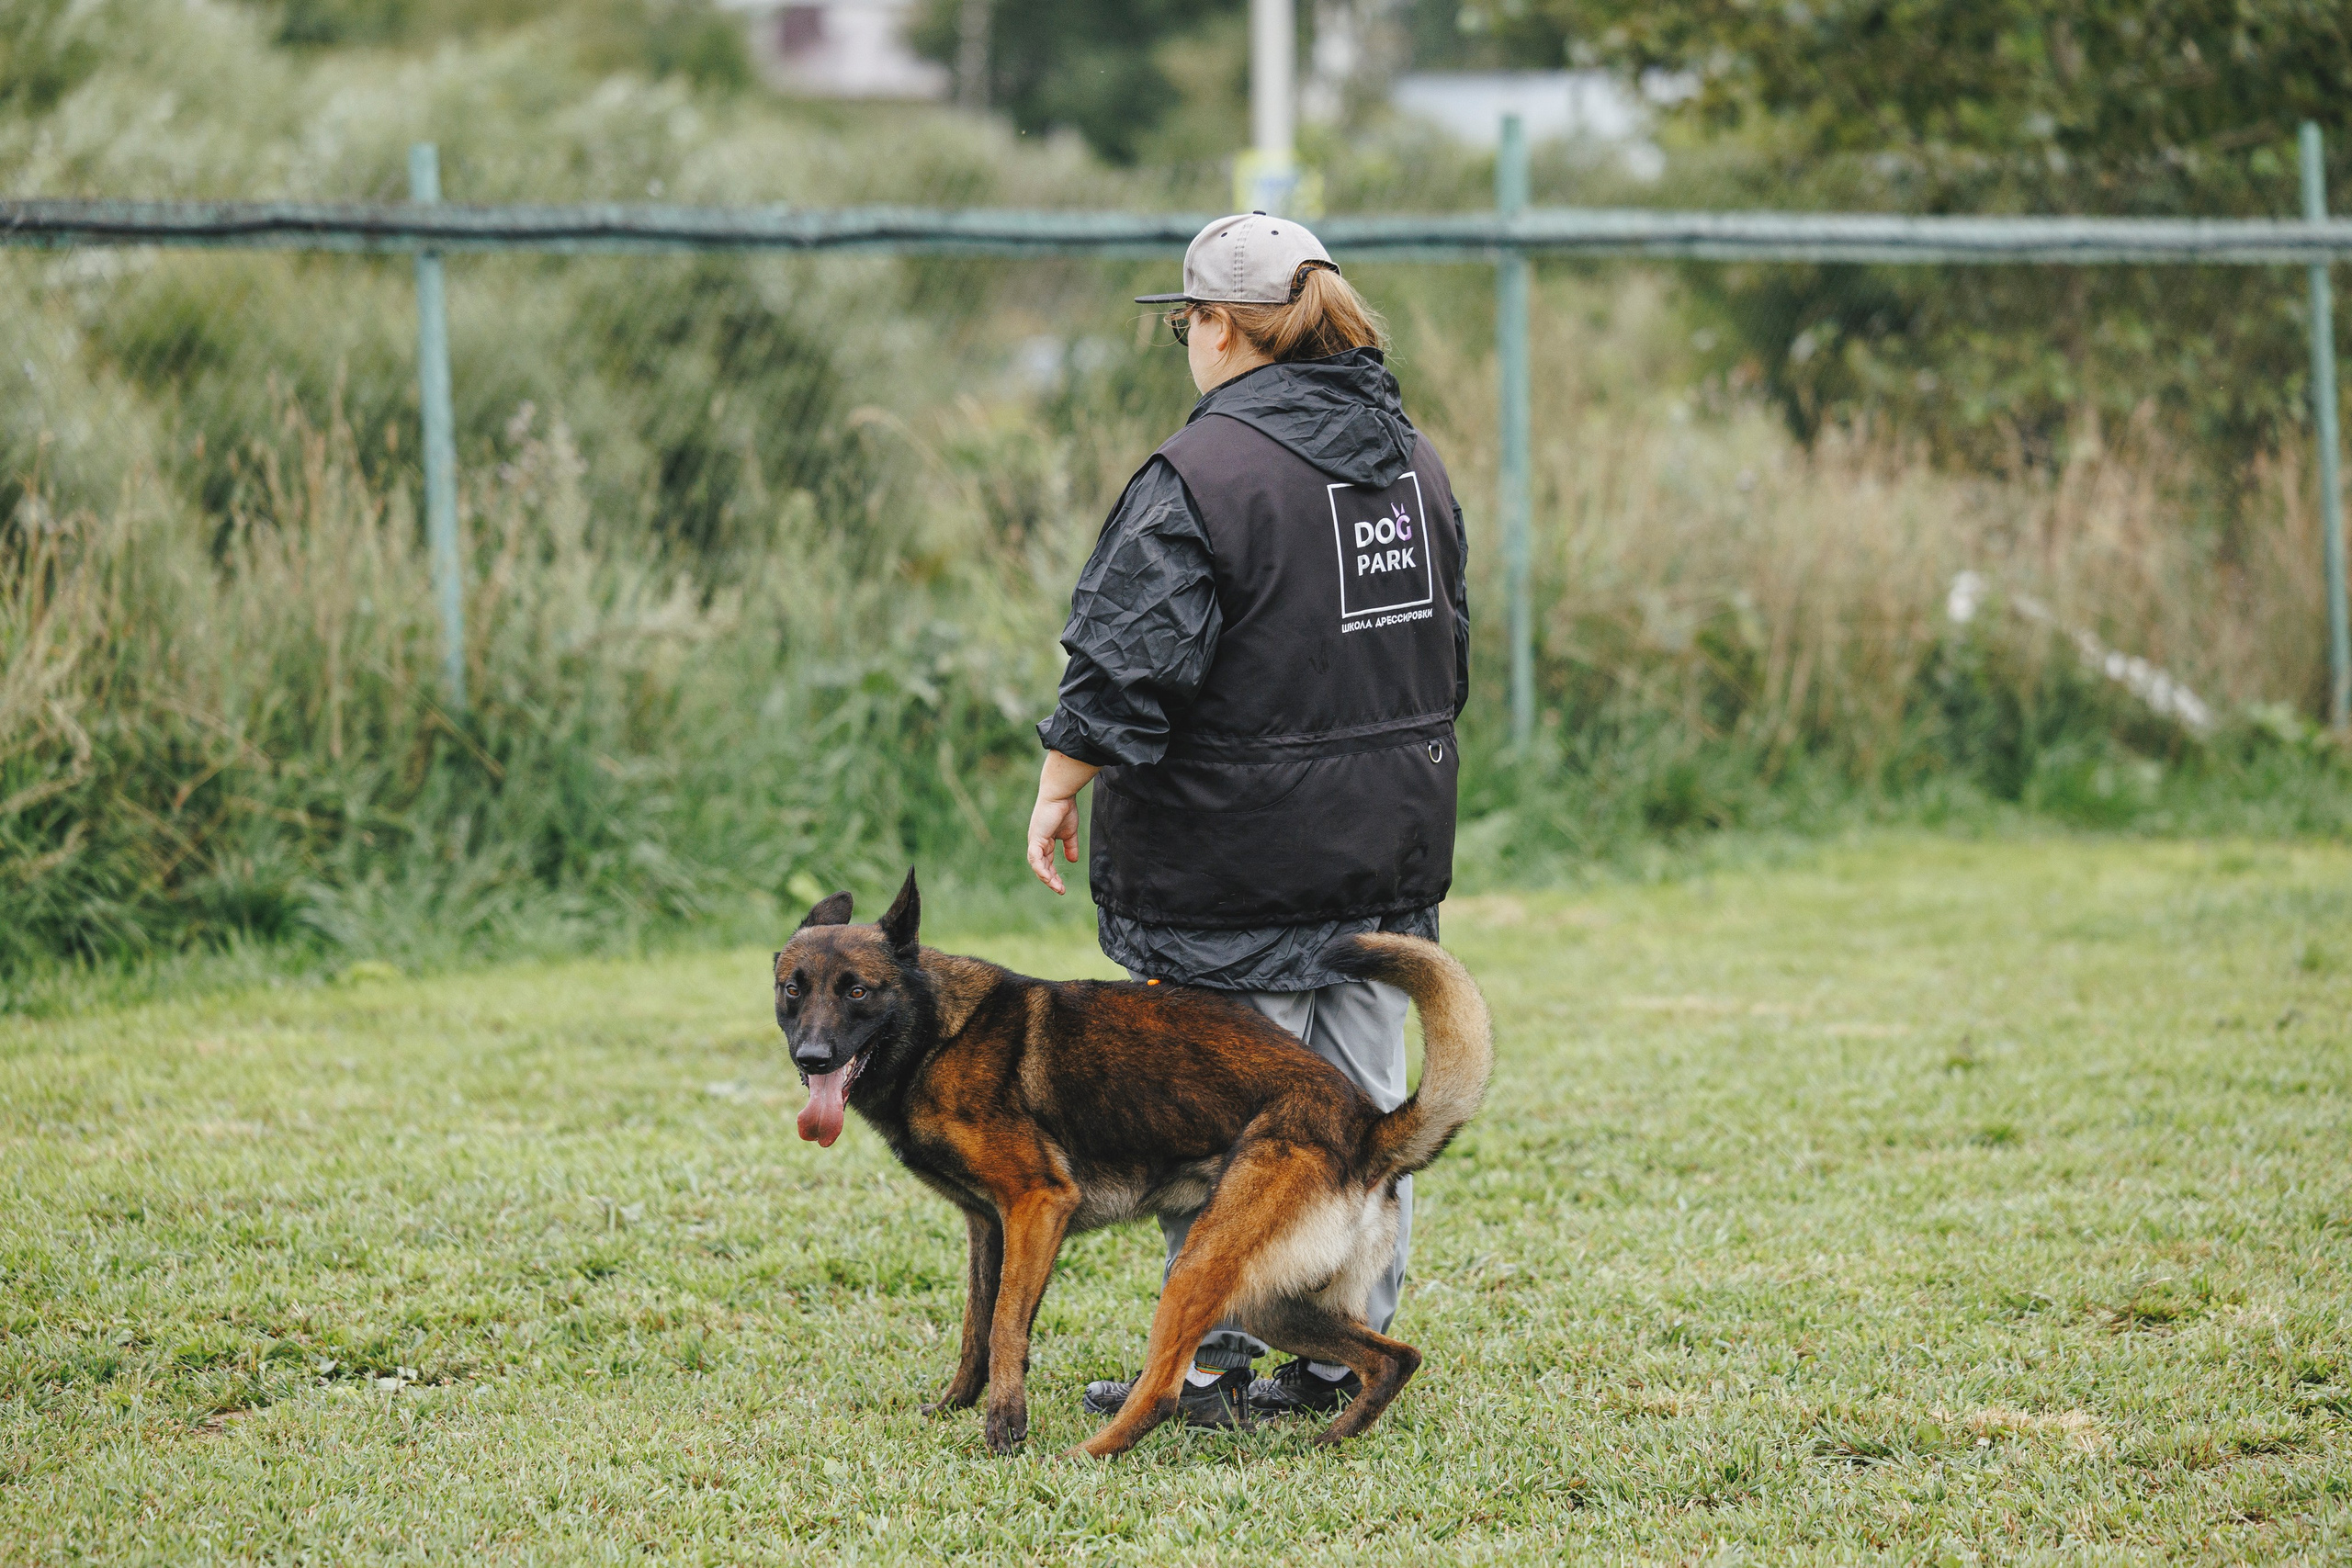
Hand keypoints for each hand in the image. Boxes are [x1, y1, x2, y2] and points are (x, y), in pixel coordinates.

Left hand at [1024, 751, 1098, 895]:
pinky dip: (1040, 869)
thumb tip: (1073, 861)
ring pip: (1037, 865)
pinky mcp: (1035, 839)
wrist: (1060, 794)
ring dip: (1046, 877)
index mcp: (1044, 841)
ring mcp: (1035, 841)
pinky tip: (1047, 878)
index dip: (1054, 875)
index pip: (1047, 862)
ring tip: (1056, 887)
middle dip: (1051, 879)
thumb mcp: (1070, 832)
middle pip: (1041, 867)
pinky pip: (1035, 858)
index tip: (1062, 887)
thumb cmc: (1065, 809)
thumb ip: (1070, 846)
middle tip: (1060, 890)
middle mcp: (1037, 843)